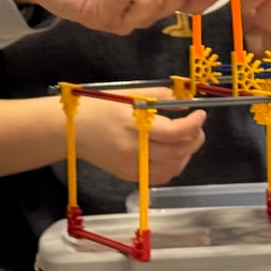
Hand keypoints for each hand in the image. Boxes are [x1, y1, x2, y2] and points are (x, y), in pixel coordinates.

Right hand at [76, 89, 205, 183]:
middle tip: (197, 127)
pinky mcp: (128, 176)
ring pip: (172, 168)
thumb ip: (159, 96)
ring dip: (186, 154)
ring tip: (186, 139)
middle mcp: (132, 150)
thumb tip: (185, 103)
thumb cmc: (99, 106)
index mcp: (132, 125)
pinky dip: (173, 166)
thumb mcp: (129, 94)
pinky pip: (159, 177)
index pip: (173, 132)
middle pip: (177, 153)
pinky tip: (171, 153)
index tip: (201, 114)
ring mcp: (130, 167)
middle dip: (194, 139)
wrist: (70, 129)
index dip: (193, 125)